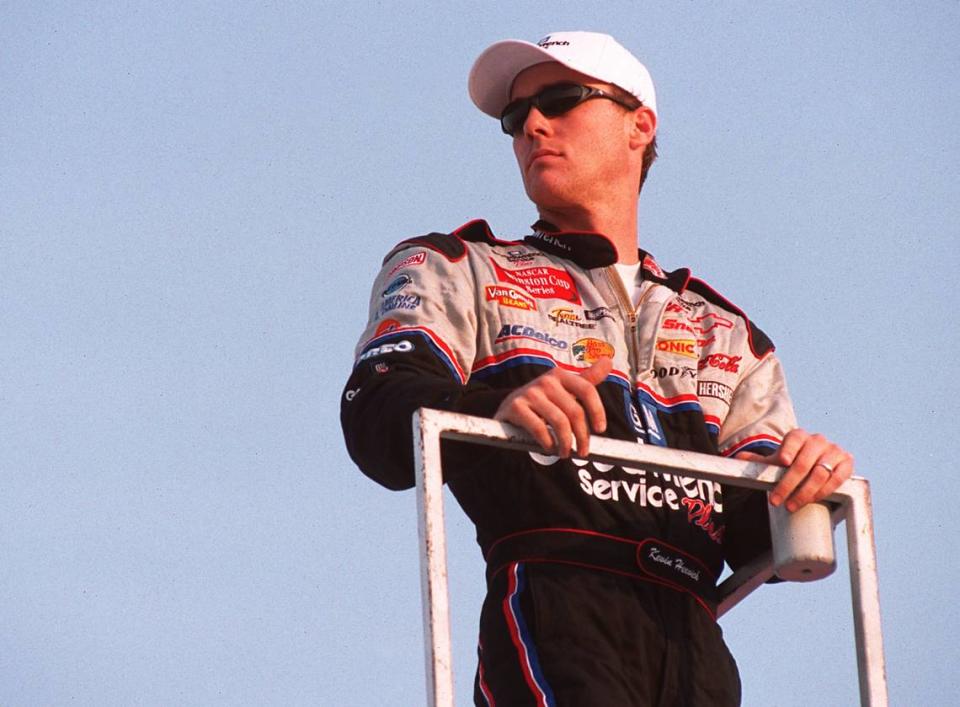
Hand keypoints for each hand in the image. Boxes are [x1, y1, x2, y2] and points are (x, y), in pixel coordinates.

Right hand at [494, 357, 611, 457]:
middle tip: (582, 452)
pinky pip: (539, 428)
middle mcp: (546, 381)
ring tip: (565, 453)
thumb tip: (608, 360)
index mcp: (560, 375)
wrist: (509, 407)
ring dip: (565, 443)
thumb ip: (587, 379)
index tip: (600, 430)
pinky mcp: (516, 407)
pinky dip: (548, 443)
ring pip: (559, 422)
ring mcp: (530, 393)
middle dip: (582, 436)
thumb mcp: (565, 389)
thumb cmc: (544, 401)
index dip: (597, 411)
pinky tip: (549, 448)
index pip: (587, 390)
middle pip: (575, 411)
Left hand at [735, 428, 853, 511]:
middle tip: (776, 500)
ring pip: (820, 473)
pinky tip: (812, 501)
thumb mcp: (775, 462)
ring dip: (804, 492)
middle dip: (788, 484)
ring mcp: (834, 451)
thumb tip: (737, 458)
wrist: (816, 467)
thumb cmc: (791, 464)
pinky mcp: (846, 463)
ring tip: (791, 506)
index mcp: (799, 436)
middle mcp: (818, 440)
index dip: (788, 449)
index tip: (782, 462)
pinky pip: (836, 479)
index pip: (794, 439)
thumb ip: (758, 461)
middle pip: (804, 462)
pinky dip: (823, 491)